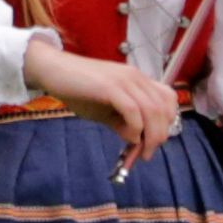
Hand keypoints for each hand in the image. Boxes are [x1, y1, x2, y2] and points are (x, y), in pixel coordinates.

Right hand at [26, 40, 183, 165]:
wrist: (53, 70)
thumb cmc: (77, 89)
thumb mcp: (105, 110)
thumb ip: (122, 122)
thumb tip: (136, 139)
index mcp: (138, 80)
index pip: (168, 98)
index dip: (168, 121)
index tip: (155, 140)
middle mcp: (136, 77)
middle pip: (164, 107)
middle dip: (160, 134)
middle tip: (148, 153)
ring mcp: (124, 80)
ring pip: (152, 110)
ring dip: (150, 135)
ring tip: (140, 151)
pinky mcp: (110, 86)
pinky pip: (133, 110)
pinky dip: (135, 128)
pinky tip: (128, 137)